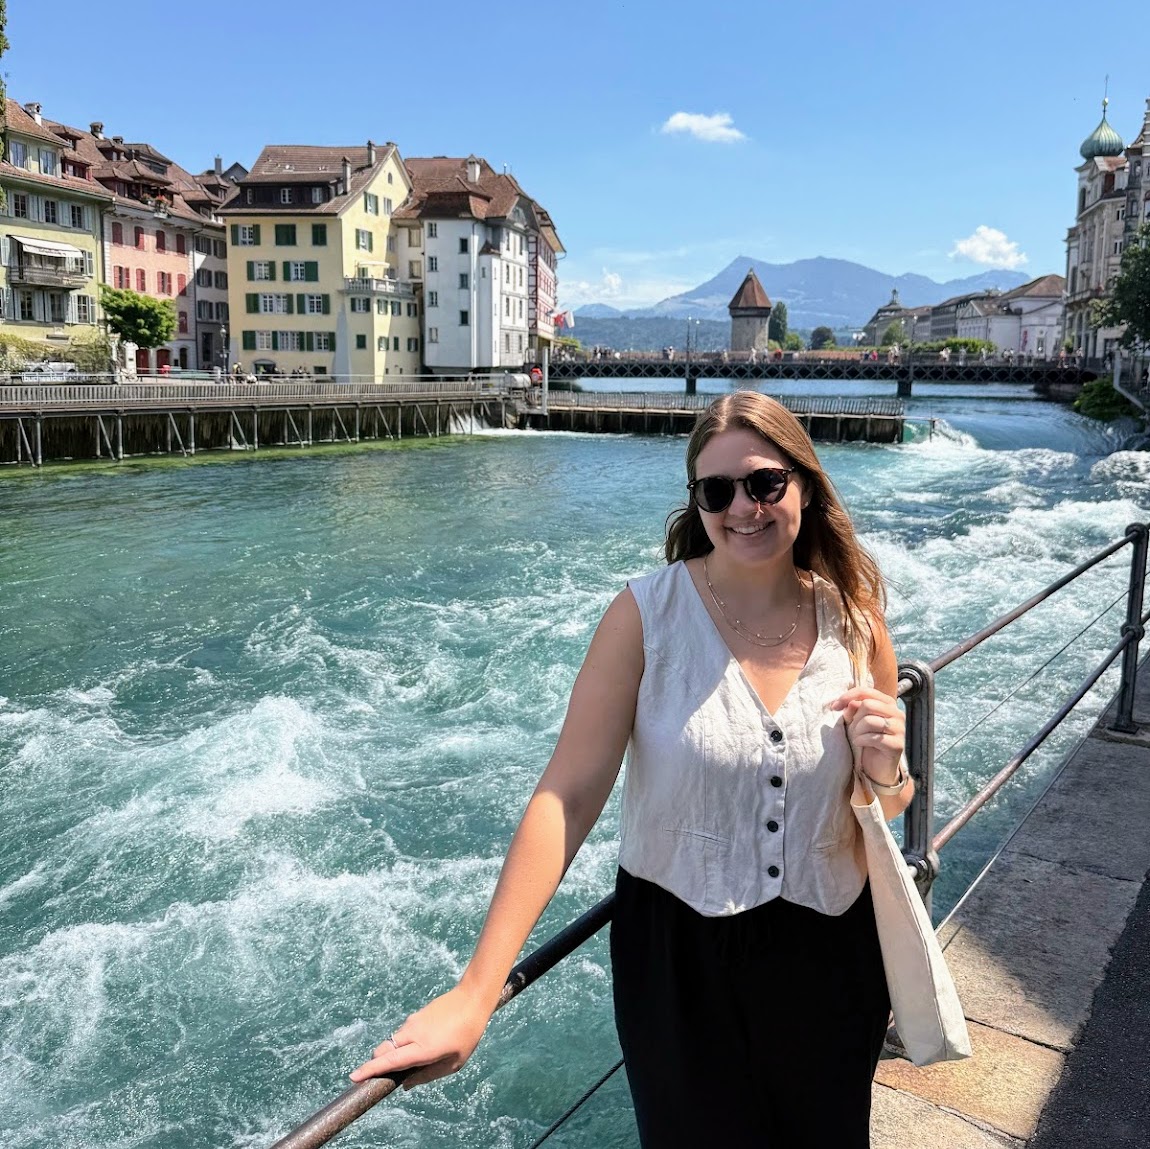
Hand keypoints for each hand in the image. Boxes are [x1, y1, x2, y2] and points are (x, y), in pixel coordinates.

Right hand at [349, 984, 493, 1088]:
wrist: (472, 999)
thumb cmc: (467, 1035)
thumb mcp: (453, 1063)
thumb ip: (427, 1075)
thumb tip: (405, 1085)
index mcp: (423, 1049)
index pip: (390, 1061)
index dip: (370, 1069)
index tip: (354, 1077)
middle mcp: (412, 1034)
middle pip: (383, 1050)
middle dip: (377, 1063)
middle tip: (387, 1075)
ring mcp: (412, 1022)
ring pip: (392, 1042)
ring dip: (393, 1053)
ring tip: (417, 1059)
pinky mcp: (415, 1015)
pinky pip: (402, 1034)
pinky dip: (403, 1043)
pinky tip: (425, 1044)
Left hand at [830, 686, 904, 786]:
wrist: (877, 767)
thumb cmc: (866, 741)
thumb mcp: (856, 722)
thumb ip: (853, 709)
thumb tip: (849, 703)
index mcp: (887, 703)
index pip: (866, 691)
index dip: (847, 696)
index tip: (834, 707)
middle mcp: (897, 713)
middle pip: (867, 705)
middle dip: (854, 718)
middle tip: (852, 730)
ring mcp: (900, 729)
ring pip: (869, 721)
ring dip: (857, 731)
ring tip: (857, 738)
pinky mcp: (898, 744)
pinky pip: (873, 738)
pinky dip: (861, 741)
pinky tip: (860, 744)